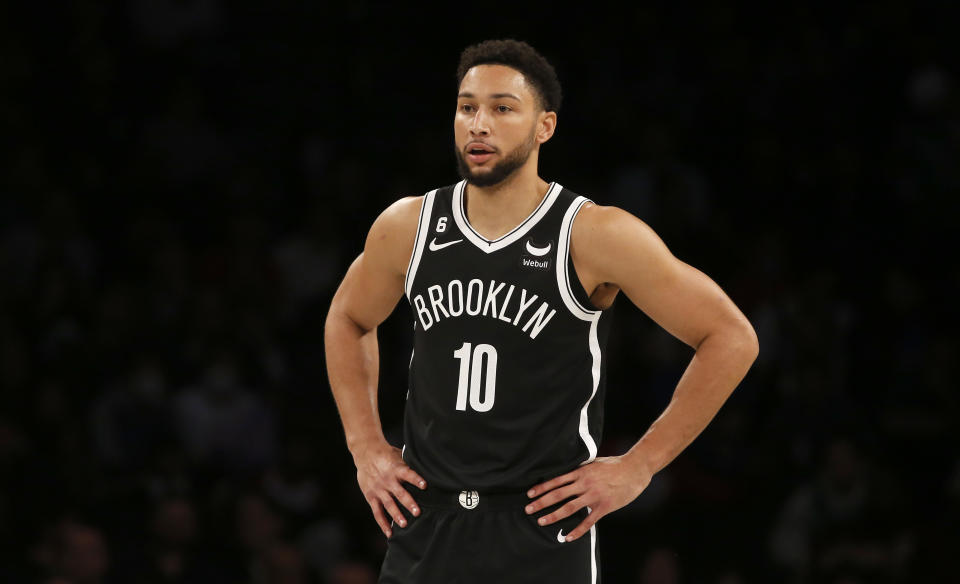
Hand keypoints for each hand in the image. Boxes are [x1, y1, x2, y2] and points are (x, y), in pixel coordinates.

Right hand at [353, 442, 426, 537]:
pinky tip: (390, 533)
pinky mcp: (371, 496)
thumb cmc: (386, 454)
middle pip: (399, 493)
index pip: (408, 474)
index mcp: (396, 469)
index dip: (416, 479)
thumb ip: (409, 465)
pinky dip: (383, 523)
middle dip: (408, 503)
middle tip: (417, 512)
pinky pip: (377, 512)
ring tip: (404, 525)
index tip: (424, 485)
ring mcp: (379, 489)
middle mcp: (387, 480)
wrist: (365, 452)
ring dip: (396, 515)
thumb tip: (428, 469)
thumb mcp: (398, 455)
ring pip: (388, 504)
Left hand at [524, 455, 651, 541]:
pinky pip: (588, 521)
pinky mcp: (604, 507)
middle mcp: (584, 484)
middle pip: (558, 495)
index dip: (541, 488)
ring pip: (569, 508)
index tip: (529, 494)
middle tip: (528, 509)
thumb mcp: (593, 463)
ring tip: (542, 521)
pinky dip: (577, 530)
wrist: (634, 469)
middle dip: (541, 502)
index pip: (556, 481)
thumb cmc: (614, 465)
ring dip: (554, 515)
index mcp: (581, 472)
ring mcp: (594, 496)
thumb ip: (580, 469)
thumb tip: (565, 473)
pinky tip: (568, 538)